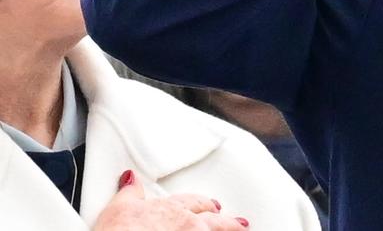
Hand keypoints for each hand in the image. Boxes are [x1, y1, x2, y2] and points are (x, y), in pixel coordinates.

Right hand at [93, 170, 249, 229]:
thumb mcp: (117, 208)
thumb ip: (130, 193)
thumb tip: (130, 179)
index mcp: (170, 209)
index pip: (193, 202)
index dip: (204, 204)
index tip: (212, 204)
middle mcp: (187, 223)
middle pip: (213, 218)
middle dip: (225, 218)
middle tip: (238, 221)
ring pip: (217, 230)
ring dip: (230, 229)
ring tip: (243, 228)